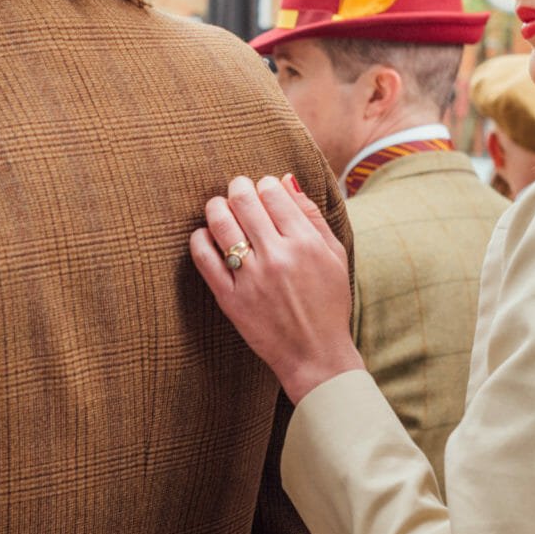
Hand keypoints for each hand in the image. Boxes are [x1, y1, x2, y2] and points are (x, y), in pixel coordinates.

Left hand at [189, 174, 364, 404]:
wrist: (315, 354)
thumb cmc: (328, 302)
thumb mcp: (334, 255)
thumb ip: (312, 216)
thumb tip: (286, 179)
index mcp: (305, 243)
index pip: (273, 193)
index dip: (264, 184)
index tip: (263, 189)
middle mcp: (277, 257)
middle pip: (244, 201)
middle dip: (238, 188)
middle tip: (238, 190)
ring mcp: (251, 278)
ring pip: (221, 223)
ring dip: (216, 206)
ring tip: (219, 207)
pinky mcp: (230, 299)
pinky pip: (204, 258)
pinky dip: (200, 238)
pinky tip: (205, 234)